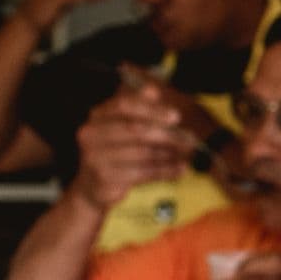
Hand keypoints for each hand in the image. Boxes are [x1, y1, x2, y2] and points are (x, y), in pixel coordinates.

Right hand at [72, 83, 193, 210]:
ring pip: (142, 153)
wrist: (91, 189)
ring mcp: (96, 157)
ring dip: (169, 154)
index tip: (176, 116)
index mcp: (97, 116)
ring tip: (187, 154)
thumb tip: (152, 90)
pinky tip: (180, 170)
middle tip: (189, 139)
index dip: (152, 110)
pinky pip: (143, 173)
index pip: (124, 105)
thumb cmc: (114, 154)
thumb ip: (139, 108)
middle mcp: (91, 135)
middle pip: (135, 129)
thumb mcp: (123, 128)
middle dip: (166, 134)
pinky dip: (165, 171)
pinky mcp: (106, 178)